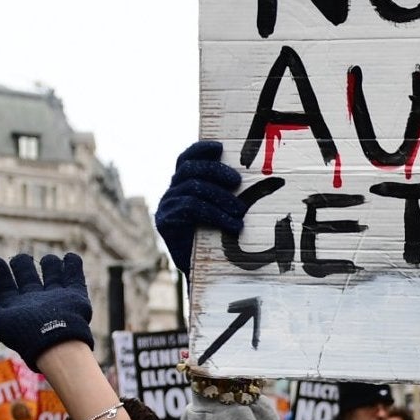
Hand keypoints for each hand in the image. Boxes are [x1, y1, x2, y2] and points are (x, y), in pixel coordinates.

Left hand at [0, 253, 93, 368]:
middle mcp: (36, 301)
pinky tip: (70, 257)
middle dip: (23, 266)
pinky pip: (75, 278)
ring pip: (52, 276)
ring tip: (49, 259)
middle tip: (20, 258)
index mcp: (17, 306)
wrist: (54, 343)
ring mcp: (56, 298)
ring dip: (50, 265)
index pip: (6, 285)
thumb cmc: (23, 334)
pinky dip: (73, 266)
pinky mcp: (75, 297)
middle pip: (29, 278)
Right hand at [153, 140, 244, 276]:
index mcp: (182, 183)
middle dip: (215, 171)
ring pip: (192, 188)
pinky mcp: (165, 221)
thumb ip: (227, 193)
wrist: (203, 272)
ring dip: (220, 198)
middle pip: (190, 169)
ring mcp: (166, 205)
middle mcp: (171, 191)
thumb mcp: (223, 211)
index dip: (201, 149)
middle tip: (237, 182)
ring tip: (240, 212)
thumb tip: (253, 178)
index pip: (187, 158)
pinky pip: (191, 208)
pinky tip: (233, 225)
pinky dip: (216, 214)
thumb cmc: (218, 238)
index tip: (220, 147)